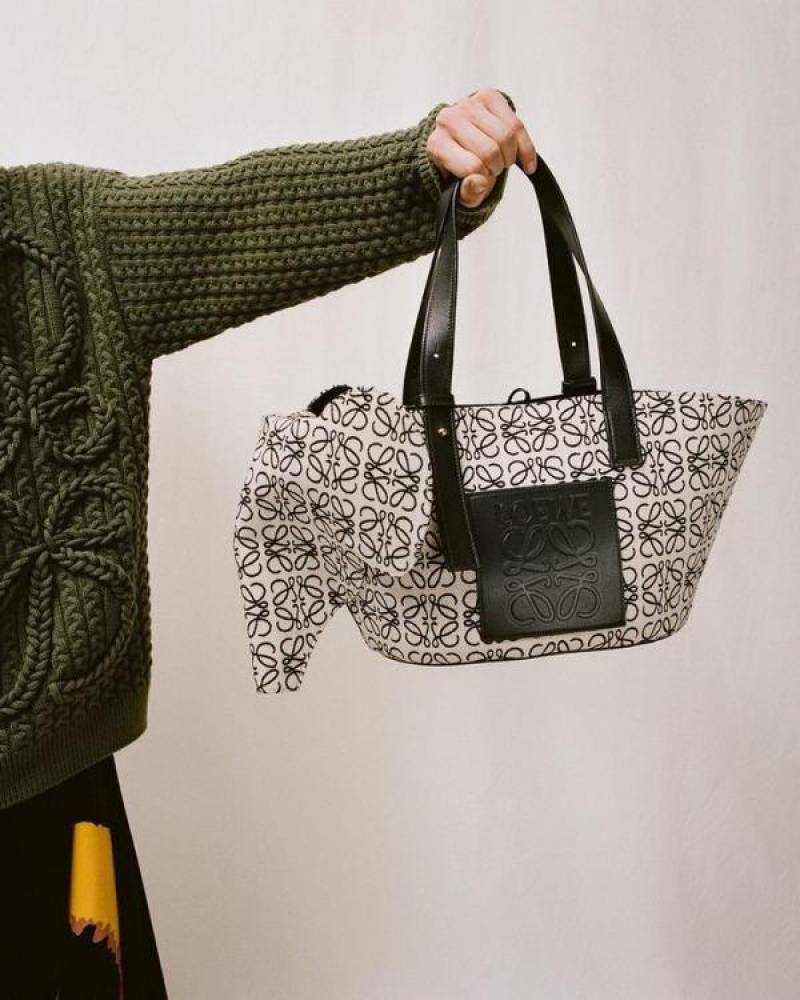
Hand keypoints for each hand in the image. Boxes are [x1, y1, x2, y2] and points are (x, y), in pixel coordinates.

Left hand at [425, 88, 536, 207]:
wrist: (462, 144)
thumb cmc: (461, 168)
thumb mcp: (461, 192)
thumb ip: (468, 193)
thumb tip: (480, 182)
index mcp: (437, 145)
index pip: (472, 167)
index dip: (485, 179)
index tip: (485, 180)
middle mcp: (449, 120)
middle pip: (491, 151)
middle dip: (498, 167)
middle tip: (494, 170)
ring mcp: (468, 105)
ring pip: (505, 136)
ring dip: (510, 156)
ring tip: (502, 160)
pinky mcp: (488, 96)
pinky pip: (516, 125)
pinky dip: (524, 146)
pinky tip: (523, 159)